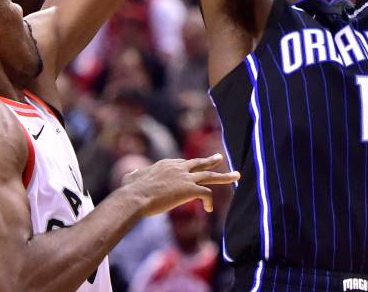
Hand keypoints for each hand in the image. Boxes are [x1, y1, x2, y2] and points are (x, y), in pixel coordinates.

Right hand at [120, 153, 239, 215]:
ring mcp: (186, 178)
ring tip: (236, 176)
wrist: (136, 196)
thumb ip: (135, 174)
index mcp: (166, 164)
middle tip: (220, 159)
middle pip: (199, 163)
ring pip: (210, 175)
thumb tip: (131, 173)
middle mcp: (178, 168)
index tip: (192, 173)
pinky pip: (206, 193)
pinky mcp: (190, 189)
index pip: (182, 163)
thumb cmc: (132, 189)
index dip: (188, 168)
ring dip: (224, 176)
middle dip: (211, 161)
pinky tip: (209, 209)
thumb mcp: (132, 177)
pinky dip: (209, 201)